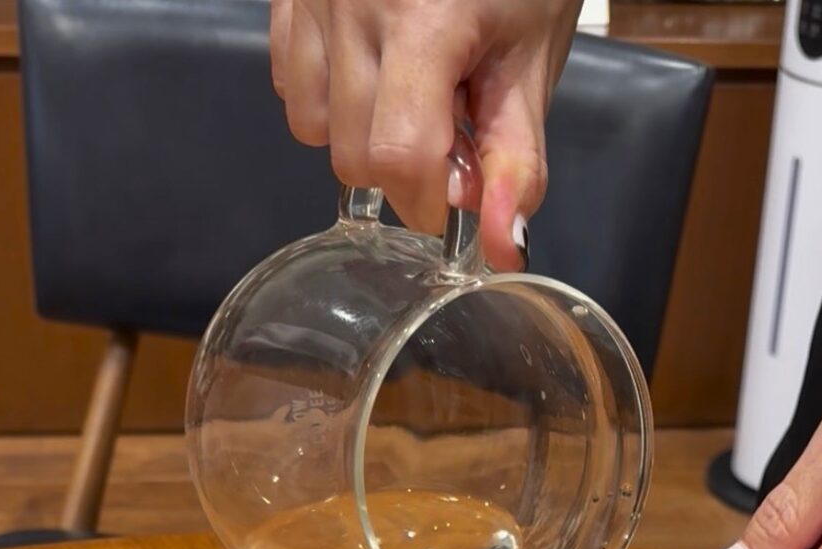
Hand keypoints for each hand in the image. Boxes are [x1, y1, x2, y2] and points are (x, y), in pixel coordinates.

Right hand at [269, 0, 581, 269]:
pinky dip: (327, 98)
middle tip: (447, 132)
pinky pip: (288, 80)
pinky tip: (372, 71)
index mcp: (424, 21)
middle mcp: (353, 5)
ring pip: (312, 127)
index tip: (458, 192)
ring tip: (410, 94)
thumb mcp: (532, 63)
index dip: (430, 200)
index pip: (398, 156)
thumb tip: (504, 250)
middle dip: (403, 173)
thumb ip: (516, 161)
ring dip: (361, 138)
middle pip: (353, 155)